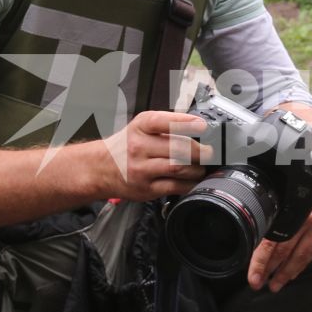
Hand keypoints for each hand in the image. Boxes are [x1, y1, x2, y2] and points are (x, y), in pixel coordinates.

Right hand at [97, 110, 211, 201]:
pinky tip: (193, 180)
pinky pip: (174, 187)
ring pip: (178, 168)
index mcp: (140, 127)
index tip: (202, 125)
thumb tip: (199, 126)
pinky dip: (189, 184)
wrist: (101, 168)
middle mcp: (139, 147)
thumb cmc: (127, 146)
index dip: (186, 123)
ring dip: (197, 168)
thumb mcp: (141, 127)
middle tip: (210, 152)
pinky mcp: (146, 189)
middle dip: (200, 151)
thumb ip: (167, 124)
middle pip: (177, 147)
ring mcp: (142, 169)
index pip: (163, 122)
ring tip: (202, 167)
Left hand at [246, 185, 311, 292]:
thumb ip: (263, 200)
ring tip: (274, 285)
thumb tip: (246, 219)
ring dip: (287, 272)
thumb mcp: (274, 180)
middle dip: (270, 271)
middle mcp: (307, 217)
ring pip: (302, 255)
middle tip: (258, 285)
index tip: (253, 277)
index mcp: (291, 207)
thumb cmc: (295, 167)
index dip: (260, 262)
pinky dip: (302, 263)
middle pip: (286, 252)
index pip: (272, 242)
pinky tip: (293, 272)